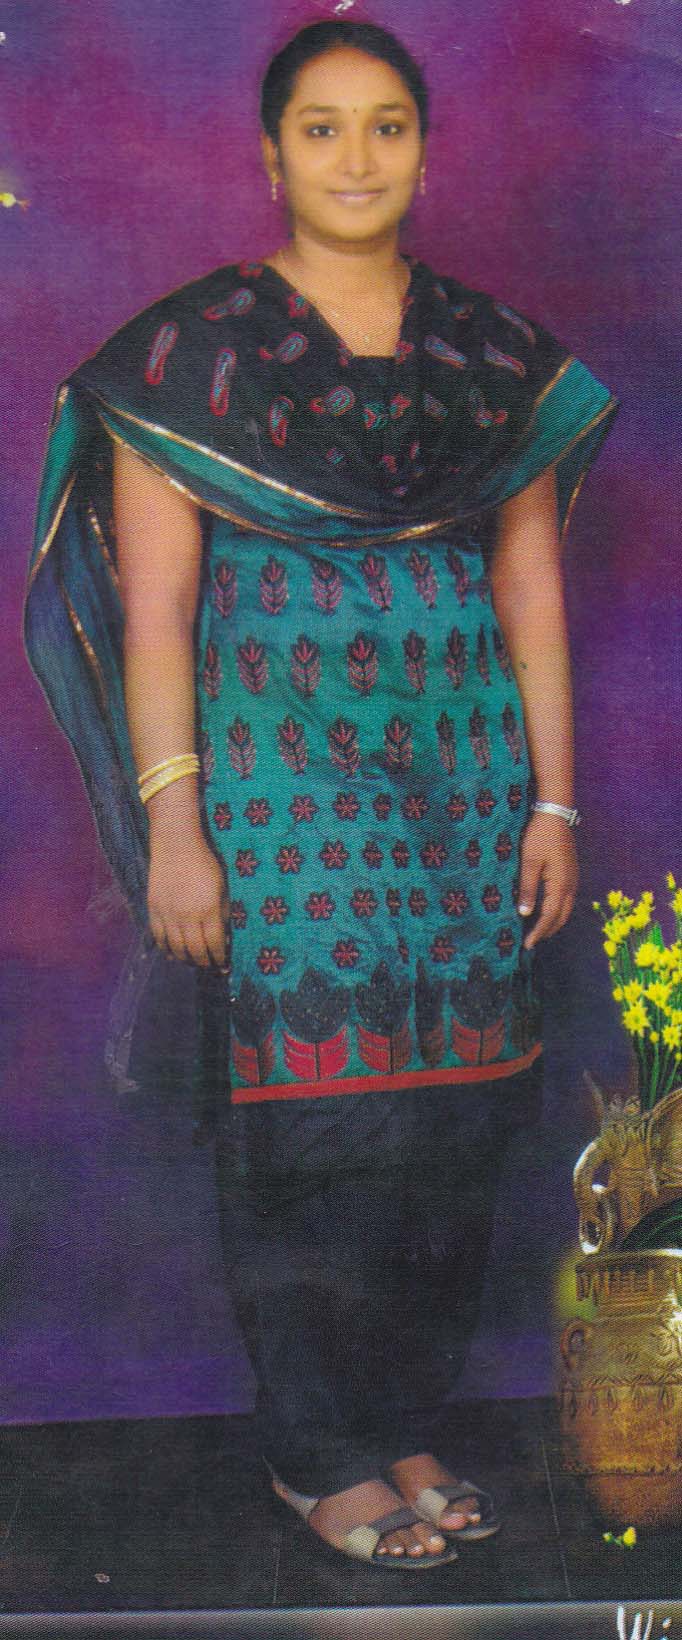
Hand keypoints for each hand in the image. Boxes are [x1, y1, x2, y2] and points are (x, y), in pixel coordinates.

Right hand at [148, 837, 230, 968]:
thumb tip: (224, 934)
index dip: (219, 956)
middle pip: (195, 950)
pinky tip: (172, 953)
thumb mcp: (222, 886)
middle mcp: (187, 915)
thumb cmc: (204, 862)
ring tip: (192, 962)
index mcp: (208, 909)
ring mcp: (168, 913)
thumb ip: (223, 911)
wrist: (176, 845)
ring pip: (175, 947)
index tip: (223, 964)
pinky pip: (158, 936)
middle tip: (208, 966)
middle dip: (203, 962)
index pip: (214, 942)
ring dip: (185, 959)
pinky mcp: (153, 908)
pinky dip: (165, 948)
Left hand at [517, 813, 577, 949]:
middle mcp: (571, 885)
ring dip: (554, 921)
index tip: (528, 945)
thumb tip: (525, 914)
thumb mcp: (529, 862)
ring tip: (539, 930)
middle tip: (532, 941)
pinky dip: (558, 910)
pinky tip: (547, 910)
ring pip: (567, 908)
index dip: (539, 932)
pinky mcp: (572, 872)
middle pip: (562, 916)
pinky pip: (567, 899)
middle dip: (548, 931)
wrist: (555, 814)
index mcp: (561, 884)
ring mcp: (574, 878)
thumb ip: (528, 889)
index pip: (550, 916)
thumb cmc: (540, 836)